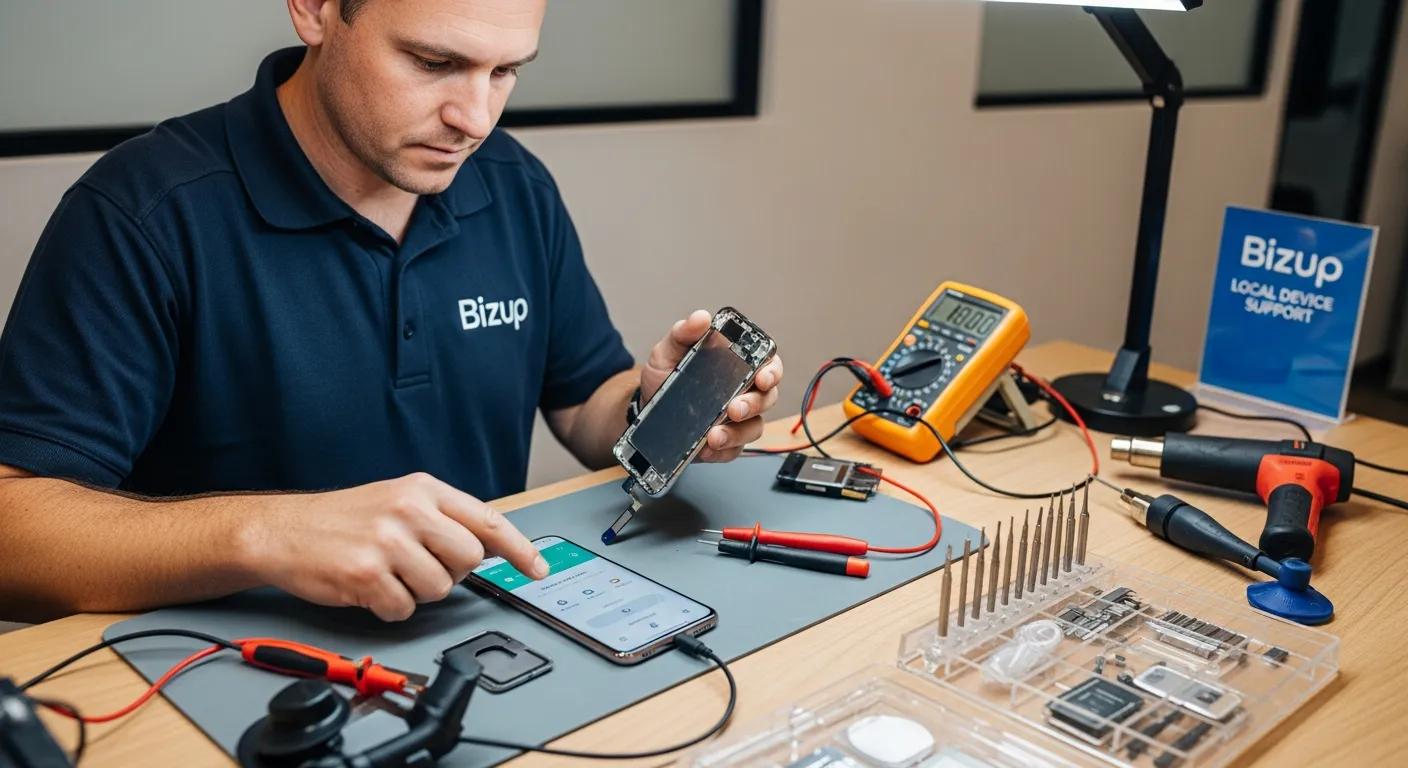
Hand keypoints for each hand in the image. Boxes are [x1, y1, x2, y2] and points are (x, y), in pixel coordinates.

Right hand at [245, 473, 546, 620]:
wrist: (282, 530)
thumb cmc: (343, 519)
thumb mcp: (399, 500)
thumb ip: (443, 517)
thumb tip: (489, 545)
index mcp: (423, 489)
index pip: (489, 520)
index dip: (520, 549)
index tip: (537, 569)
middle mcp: (409, 510)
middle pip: (470, 559)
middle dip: (452, 572)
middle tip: (419, 565)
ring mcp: (388, 541)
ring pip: (440, 588)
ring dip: (418, 592)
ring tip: (390, 573)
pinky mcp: (366, 573)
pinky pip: (404, 608)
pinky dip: (390, 607)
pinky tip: (371, 587)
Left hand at [640, 309, 784, 462]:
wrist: (647, 407)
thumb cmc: (666, 375)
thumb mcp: (668, 351)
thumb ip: (683, 333)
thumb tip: (701, 318)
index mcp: (738, 365)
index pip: (768, 364)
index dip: (771, 371)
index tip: (761, 377)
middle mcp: (744, 392)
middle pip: (766, 398)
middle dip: (753, 405)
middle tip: (734, 409)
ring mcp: (738, 420)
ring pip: (754, 428)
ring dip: (737, 433)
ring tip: (715, 436)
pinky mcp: (727, 443)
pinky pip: (733, 450)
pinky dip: (722, 451)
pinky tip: (706, 448)